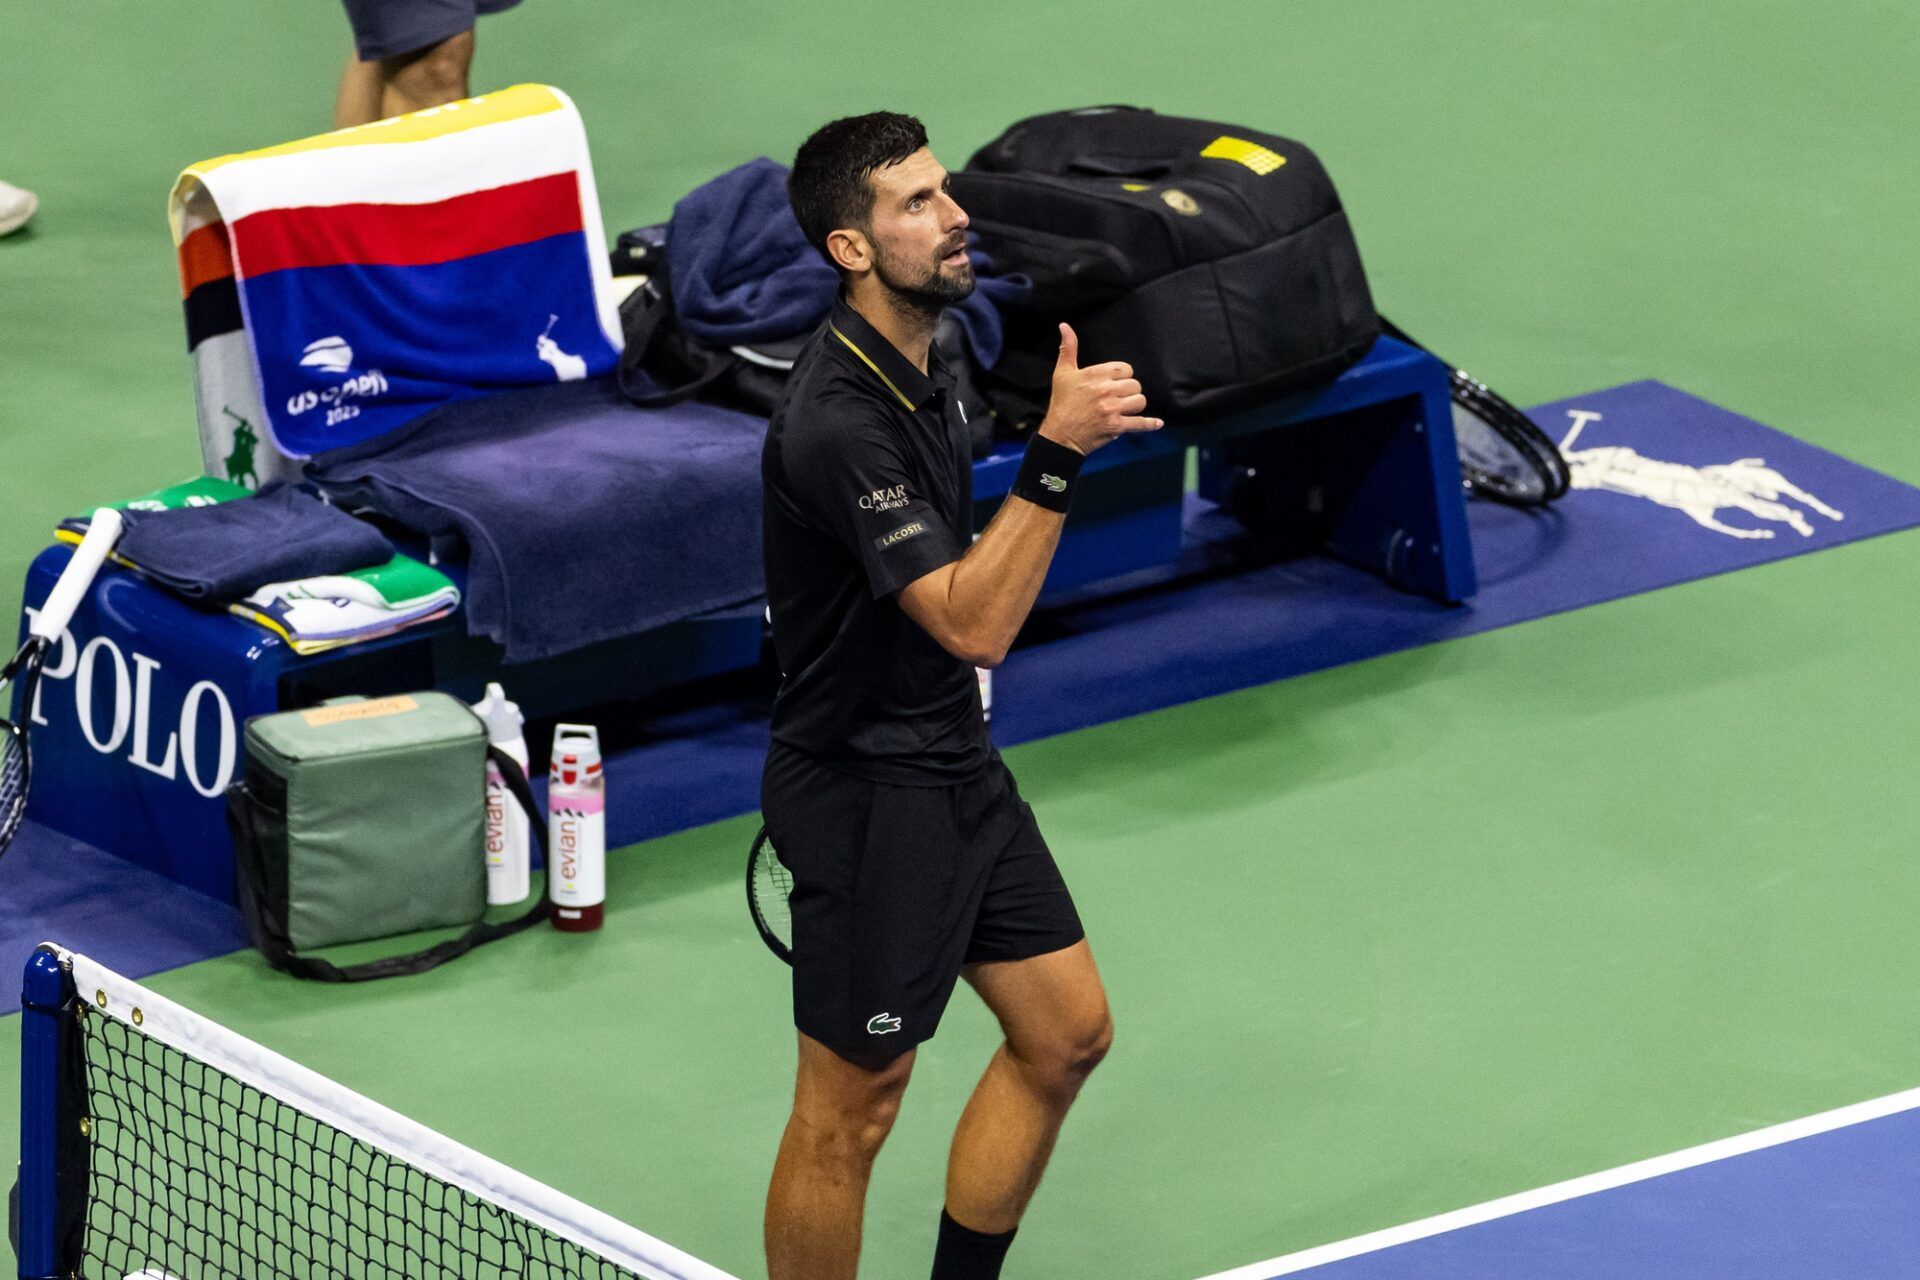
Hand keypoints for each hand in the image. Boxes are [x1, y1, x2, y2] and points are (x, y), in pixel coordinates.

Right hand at [1036, 323, 1163, 454]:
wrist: (1059, 435)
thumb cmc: (1061, 403)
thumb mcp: (1062, 373)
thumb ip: (1068, 348)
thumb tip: (1064, 326)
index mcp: (1096, 375)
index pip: (1126, 369)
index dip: (1123, 376)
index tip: (1115, 383)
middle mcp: (1106, 390)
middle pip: (1135, 385)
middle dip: (1129, 391)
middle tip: (1119, 397)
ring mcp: (1112, 409)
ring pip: (1139, 401)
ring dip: (1135, 405)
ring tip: (1127, 408)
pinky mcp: (1116, 427)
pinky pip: (1140, 424)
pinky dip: (1150, 424)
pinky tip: (1158, 423)